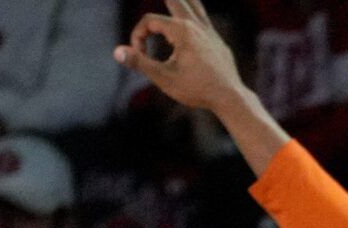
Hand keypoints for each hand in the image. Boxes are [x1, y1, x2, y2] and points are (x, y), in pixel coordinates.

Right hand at [116, 0, 248, 114]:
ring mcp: (209, 31)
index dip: (138, 35)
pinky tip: (191, 16)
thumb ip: (140, 62)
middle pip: (176, 0)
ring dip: (182, 0)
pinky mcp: (217, 40)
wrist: (230, 97)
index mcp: (181, 31)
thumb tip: (117, 51)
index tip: (139, 55)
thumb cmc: (197, 89)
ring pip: (193, 5)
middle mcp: (196, 25)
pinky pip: (203, 19)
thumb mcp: (164, 78)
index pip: (150, 21)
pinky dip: (193, 13)